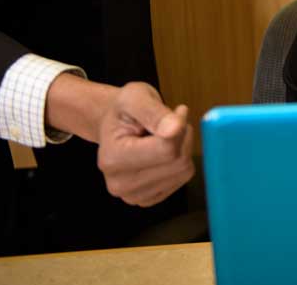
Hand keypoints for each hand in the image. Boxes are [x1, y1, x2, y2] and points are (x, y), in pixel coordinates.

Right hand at [46, 74, 194, 206]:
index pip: (167, 150)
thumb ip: (154, 112)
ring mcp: (133, 196)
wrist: (114, 126)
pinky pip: (183, 178)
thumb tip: (175, 129)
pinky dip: (180, 160)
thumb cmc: (124, 110)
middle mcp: (119, 184)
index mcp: (112, 159)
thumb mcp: (135, 96)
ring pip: (184, 170)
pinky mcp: (148, 199)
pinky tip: (162, 152)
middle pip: (178, 162)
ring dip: (182, 147)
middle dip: (182, 136)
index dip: (180, 126)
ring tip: (162, 136)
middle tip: (168, 123)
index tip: (177, 111)